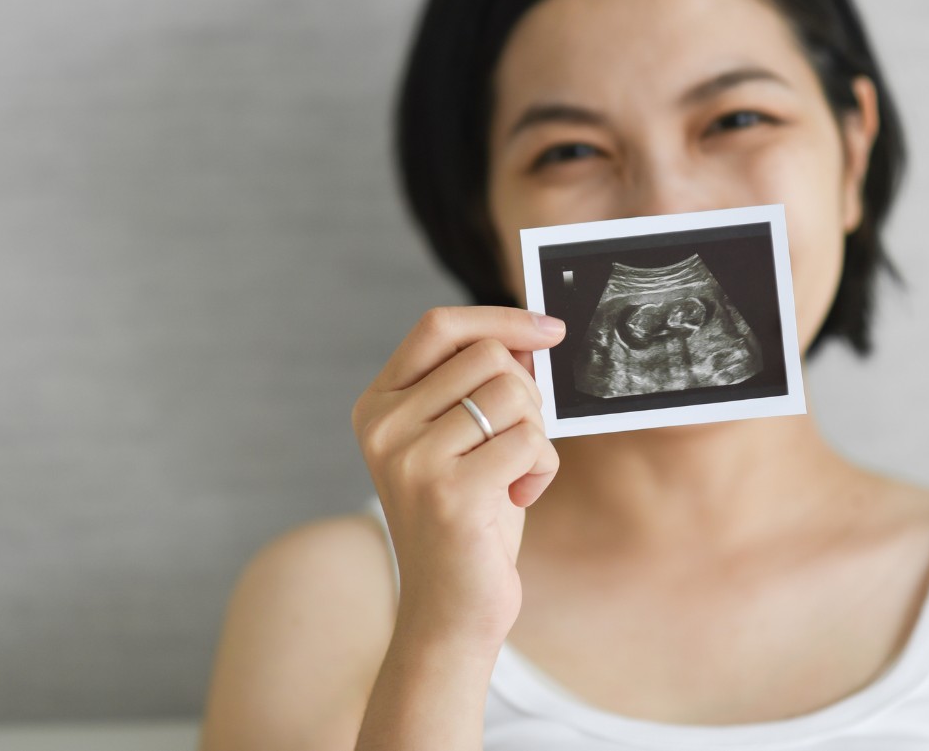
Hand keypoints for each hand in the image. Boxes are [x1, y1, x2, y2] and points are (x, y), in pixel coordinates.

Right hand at [352, 306, 565, 650]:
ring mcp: (410, 459)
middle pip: (488, 357)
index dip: (500, 318)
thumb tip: (530, 335)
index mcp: (378, 405)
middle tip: (517, 444)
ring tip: (513, 476)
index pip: (439, 327)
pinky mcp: (449, 493)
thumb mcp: (466, 440)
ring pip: (513, 395)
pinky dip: (542, 467)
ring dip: (535, 435)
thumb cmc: (467, 520)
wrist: (449, 611)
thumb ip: (482, 386)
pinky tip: (520, 499)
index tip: (549, 331)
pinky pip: (529, 441)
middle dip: (527, 394)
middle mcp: (384, 426)